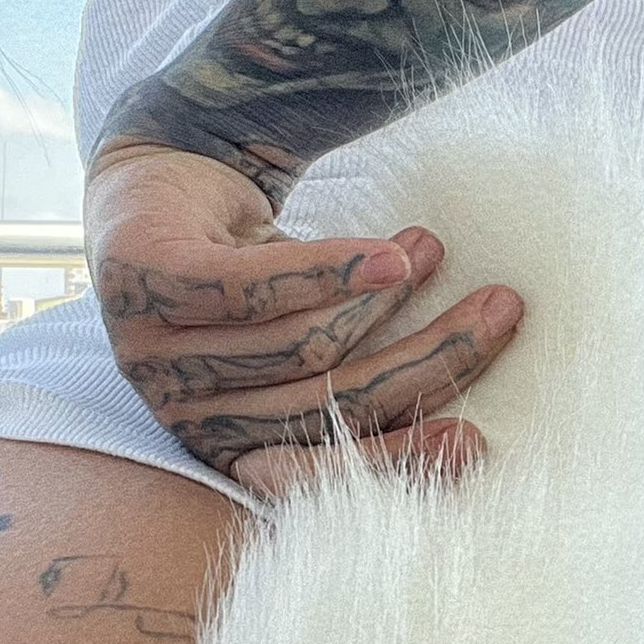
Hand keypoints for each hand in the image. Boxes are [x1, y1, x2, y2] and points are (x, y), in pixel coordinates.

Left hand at [84, 140, 523, 501]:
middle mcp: (182, 412)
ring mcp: (152, 347)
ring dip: (386, 296)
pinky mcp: (144, 276)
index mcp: (223, 443)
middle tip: (499, 310)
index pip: (320, 469)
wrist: (158, 174)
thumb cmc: (243, 272)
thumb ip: (352, 380)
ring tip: (434, 248)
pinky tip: (391, 252)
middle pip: (328, 398)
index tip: (475, 439)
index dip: (400, 458)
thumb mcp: (301, 337)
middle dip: (427, 359)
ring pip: (301, 341)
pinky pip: (255, 284)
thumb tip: (465, 432)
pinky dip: (333, 270)